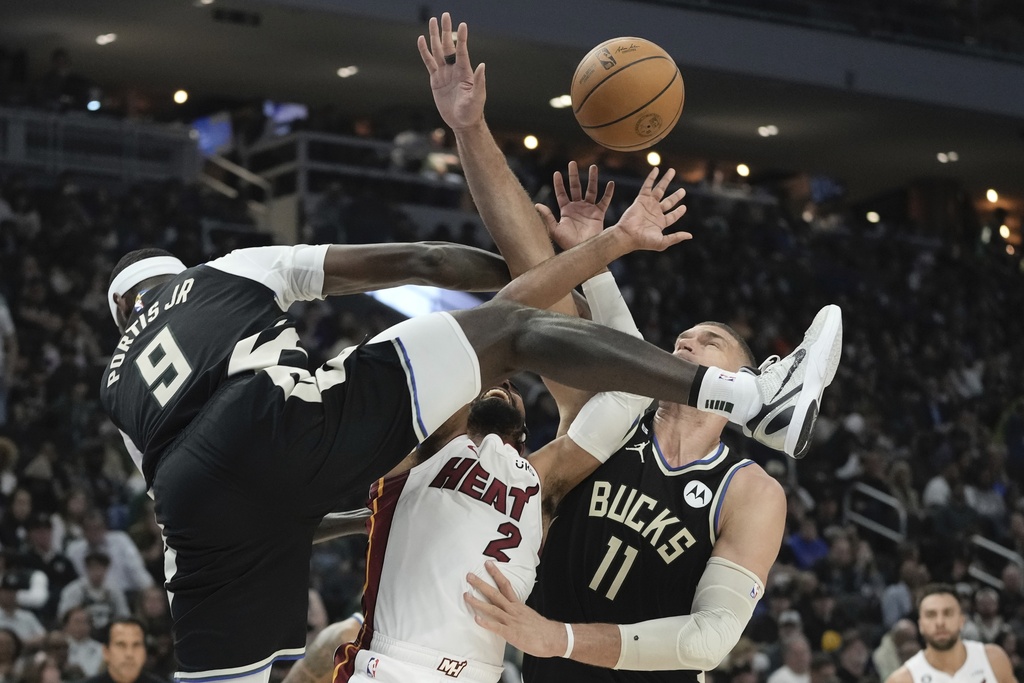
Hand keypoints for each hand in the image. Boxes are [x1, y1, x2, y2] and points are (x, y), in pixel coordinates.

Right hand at [417, 13, 485, 131]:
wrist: (462, 121)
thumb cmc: (472, 111)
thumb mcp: (477, 97)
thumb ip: (479, 82)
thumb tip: (482, 65)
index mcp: (465, 71)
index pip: (462, 51)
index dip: (462, 38)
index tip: (462, 24)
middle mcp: (454, 69)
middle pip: (448, 46)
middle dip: (446, 30)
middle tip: (444, 15)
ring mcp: (444, 73)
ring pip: (437, 51)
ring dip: (435, 36)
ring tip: (432, 21)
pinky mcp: (435, 80)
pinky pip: (429, 63)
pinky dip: (424, 52)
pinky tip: (421, 40)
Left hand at [464, 561, 565, 657]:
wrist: (554, 638)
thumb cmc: (541, 629)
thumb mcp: (527, 614)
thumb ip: (516, 610)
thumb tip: (508, 608)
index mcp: (517, 604)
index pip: (505, 585)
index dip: (496, 574)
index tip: (487, 563)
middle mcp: (513, 610)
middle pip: (495, 594)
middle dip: (481, 584)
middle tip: (469, 575)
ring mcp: (512, 621)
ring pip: (493, 609)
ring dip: (478, 602)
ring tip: (466, 595)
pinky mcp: (511, 633)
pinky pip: (497, 627)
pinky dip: (486, 623)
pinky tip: (476, 619)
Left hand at [537, 161, 614, 250]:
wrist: (583, 251)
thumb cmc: (567, 243)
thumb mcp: (554, 230)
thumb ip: (547, 217)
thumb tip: (537, 204)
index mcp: (566, 210)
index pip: (561, 193)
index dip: (559, 184)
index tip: (557, 173)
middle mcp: (577, 207)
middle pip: (576, 187)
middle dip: (574, 175)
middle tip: (572, 163)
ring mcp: (588, 210)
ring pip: (591, 190)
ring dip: (592, 179)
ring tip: (593, 167)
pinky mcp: (599, 214)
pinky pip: (604, 201)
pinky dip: (608, 192)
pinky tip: (610, 183)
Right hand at [612, 167, 689, 252]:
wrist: (628, 236)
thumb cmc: (643, 241)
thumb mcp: (662, 242)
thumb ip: (676, 238)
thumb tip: (690, 236)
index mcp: (660, 223)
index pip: (672, 216)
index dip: (678, 212)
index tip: (684, 207)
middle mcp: (655, 212)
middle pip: (668, 202)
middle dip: (676, 196)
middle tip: (683, 191)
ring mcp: (648, 205)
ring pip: (659, 190)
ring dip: (666, 180)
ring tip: (672, 171)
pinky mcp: (641, 199)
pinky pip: (647, 186)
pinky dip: (651, 178)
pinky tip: (656, 169)